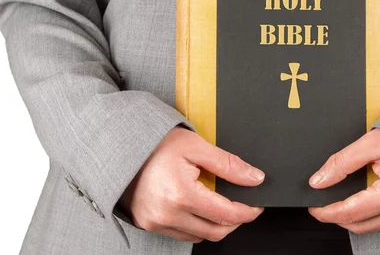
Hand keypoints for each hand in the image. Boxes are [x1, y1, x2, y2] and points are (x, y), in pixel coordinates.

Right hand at [117, 125, 264, 242]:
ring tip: (222, 204)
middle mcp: (166, 214)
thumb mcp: (196, 147)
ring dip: (216, 224)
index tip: (256, 205)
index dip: (247, 212)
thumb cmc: (156, 144)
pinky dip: (197, 225)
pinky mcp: (148, 224)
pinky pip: (183, 234)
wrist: (123, 146)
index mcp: (180, 194)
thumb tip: (255, 178)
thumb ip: (228, 165)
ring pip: (200, 236)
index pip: (225, 214)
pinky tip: (201, 208)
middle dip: (235, 221)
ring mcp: (155, 222)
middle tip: (244, 206)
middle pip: (215, 231)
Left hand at [307, 128, 379, 233]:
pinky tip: (365, 202)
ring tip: (343, 201)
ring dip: (354, 218)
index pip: (350, 213)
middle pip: (359, 226)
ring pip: (372, 229)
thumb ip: (341, 162)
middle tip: (323, 204)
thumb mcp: (372, 143)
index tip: (314, 206)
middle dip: (337, 217)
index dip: (326, 212)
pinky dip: (372, 217)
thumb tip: (318, 181)